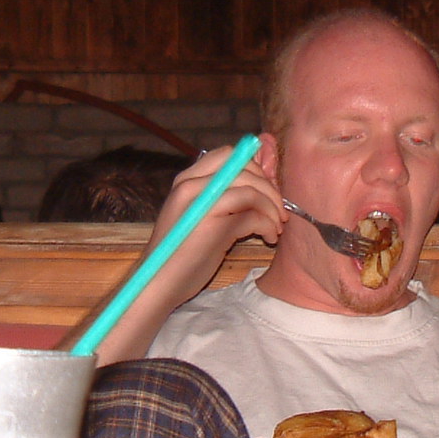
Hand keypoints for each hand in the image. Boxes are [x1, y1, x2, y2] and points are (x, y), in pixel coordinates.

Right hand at [88, 143, 285, 364]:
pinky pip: (252, 215)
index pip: (229, 154)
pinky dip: (268, 225)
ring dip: (272, 208)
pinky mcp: (213, 225)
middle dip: (269, 189)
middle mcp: (191, 185)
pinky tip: (269, 237)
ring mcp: (202, 203)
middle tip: (279, 210)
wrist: (159, 283)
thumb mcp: (197, 216)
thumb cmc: (180, 253)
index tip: (266, 190)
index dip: (255, 169)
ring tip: (277, 227)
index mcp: (186, 180)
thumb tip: (258, 184)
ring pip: (252, 191)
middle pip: (246, 170)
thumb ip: (219, 197)